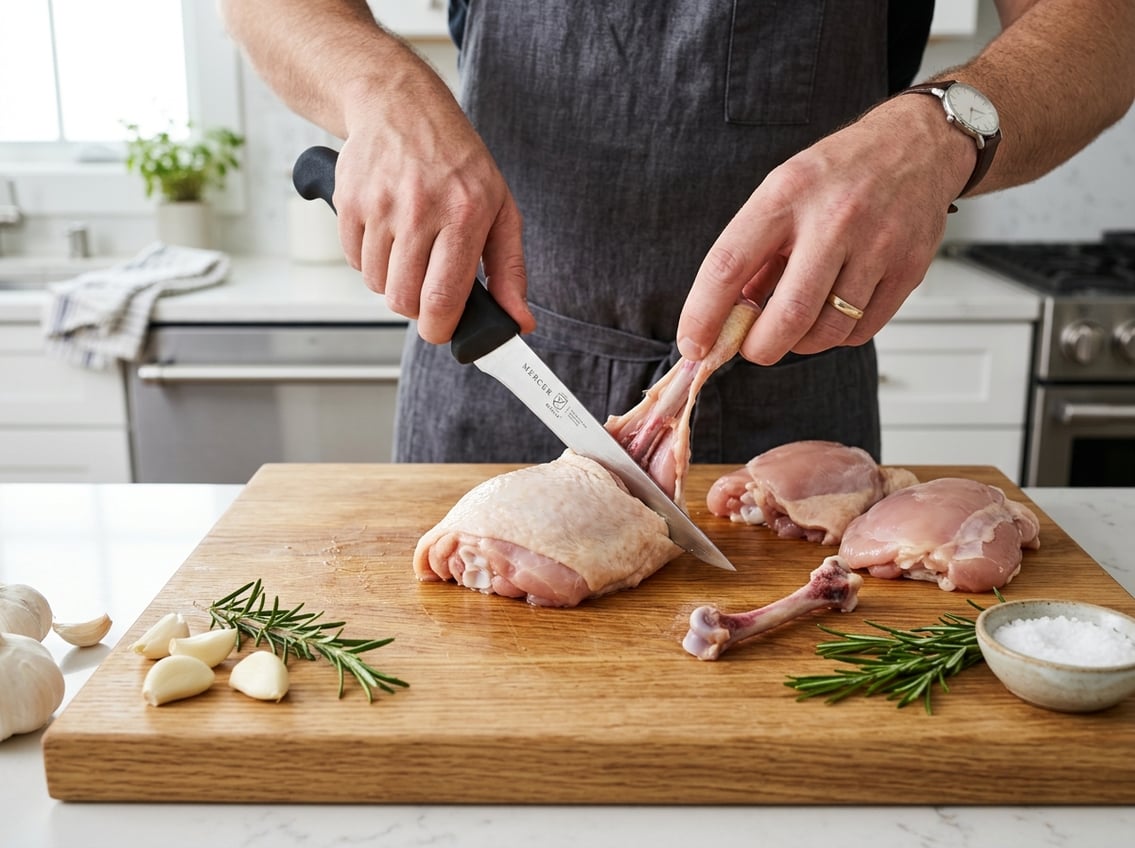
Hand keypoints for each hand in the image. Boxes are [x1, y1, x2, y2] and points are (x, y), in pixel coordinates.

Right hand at [332, 66, 534, 342]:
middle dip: (416, 308)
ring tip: (410, 250)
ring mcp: (379, 205)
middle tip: (428, 287)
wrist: (401, 106)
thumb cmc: (457, 162)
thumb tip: (519, 322)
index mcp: (464, 214)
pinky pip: (353, 261)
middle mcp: (419, 210)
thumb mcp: (500, 210)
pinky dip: (370, 260)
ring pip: (376, 284)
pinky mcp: (348, 201)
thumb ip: (510, 271)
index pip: (442, 299)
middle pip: (404, 300)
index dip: (440, 329)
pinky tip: (388, 234)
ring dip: (393, 281)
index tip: (443, 329)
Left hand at [675, 94, 974, 363]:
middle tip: (750, 348)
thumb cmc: (840, 172)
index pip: (728, 266)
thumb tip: (726, 318)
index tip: (693, 343)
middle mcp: (833, 220)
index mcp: (786, 195)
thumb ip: (754, 254)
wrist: (917, 146)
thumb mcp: (782, 192)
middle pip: (786, 315)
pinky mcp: (908, 269)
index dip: (703, 315)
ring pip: (826, 331)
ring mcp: (876, 246)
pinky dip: (837, 336)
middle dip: (758, 348)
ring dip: (799, 344)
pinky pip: (861, 330)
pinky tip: (831, 313)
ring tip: (795, 324)